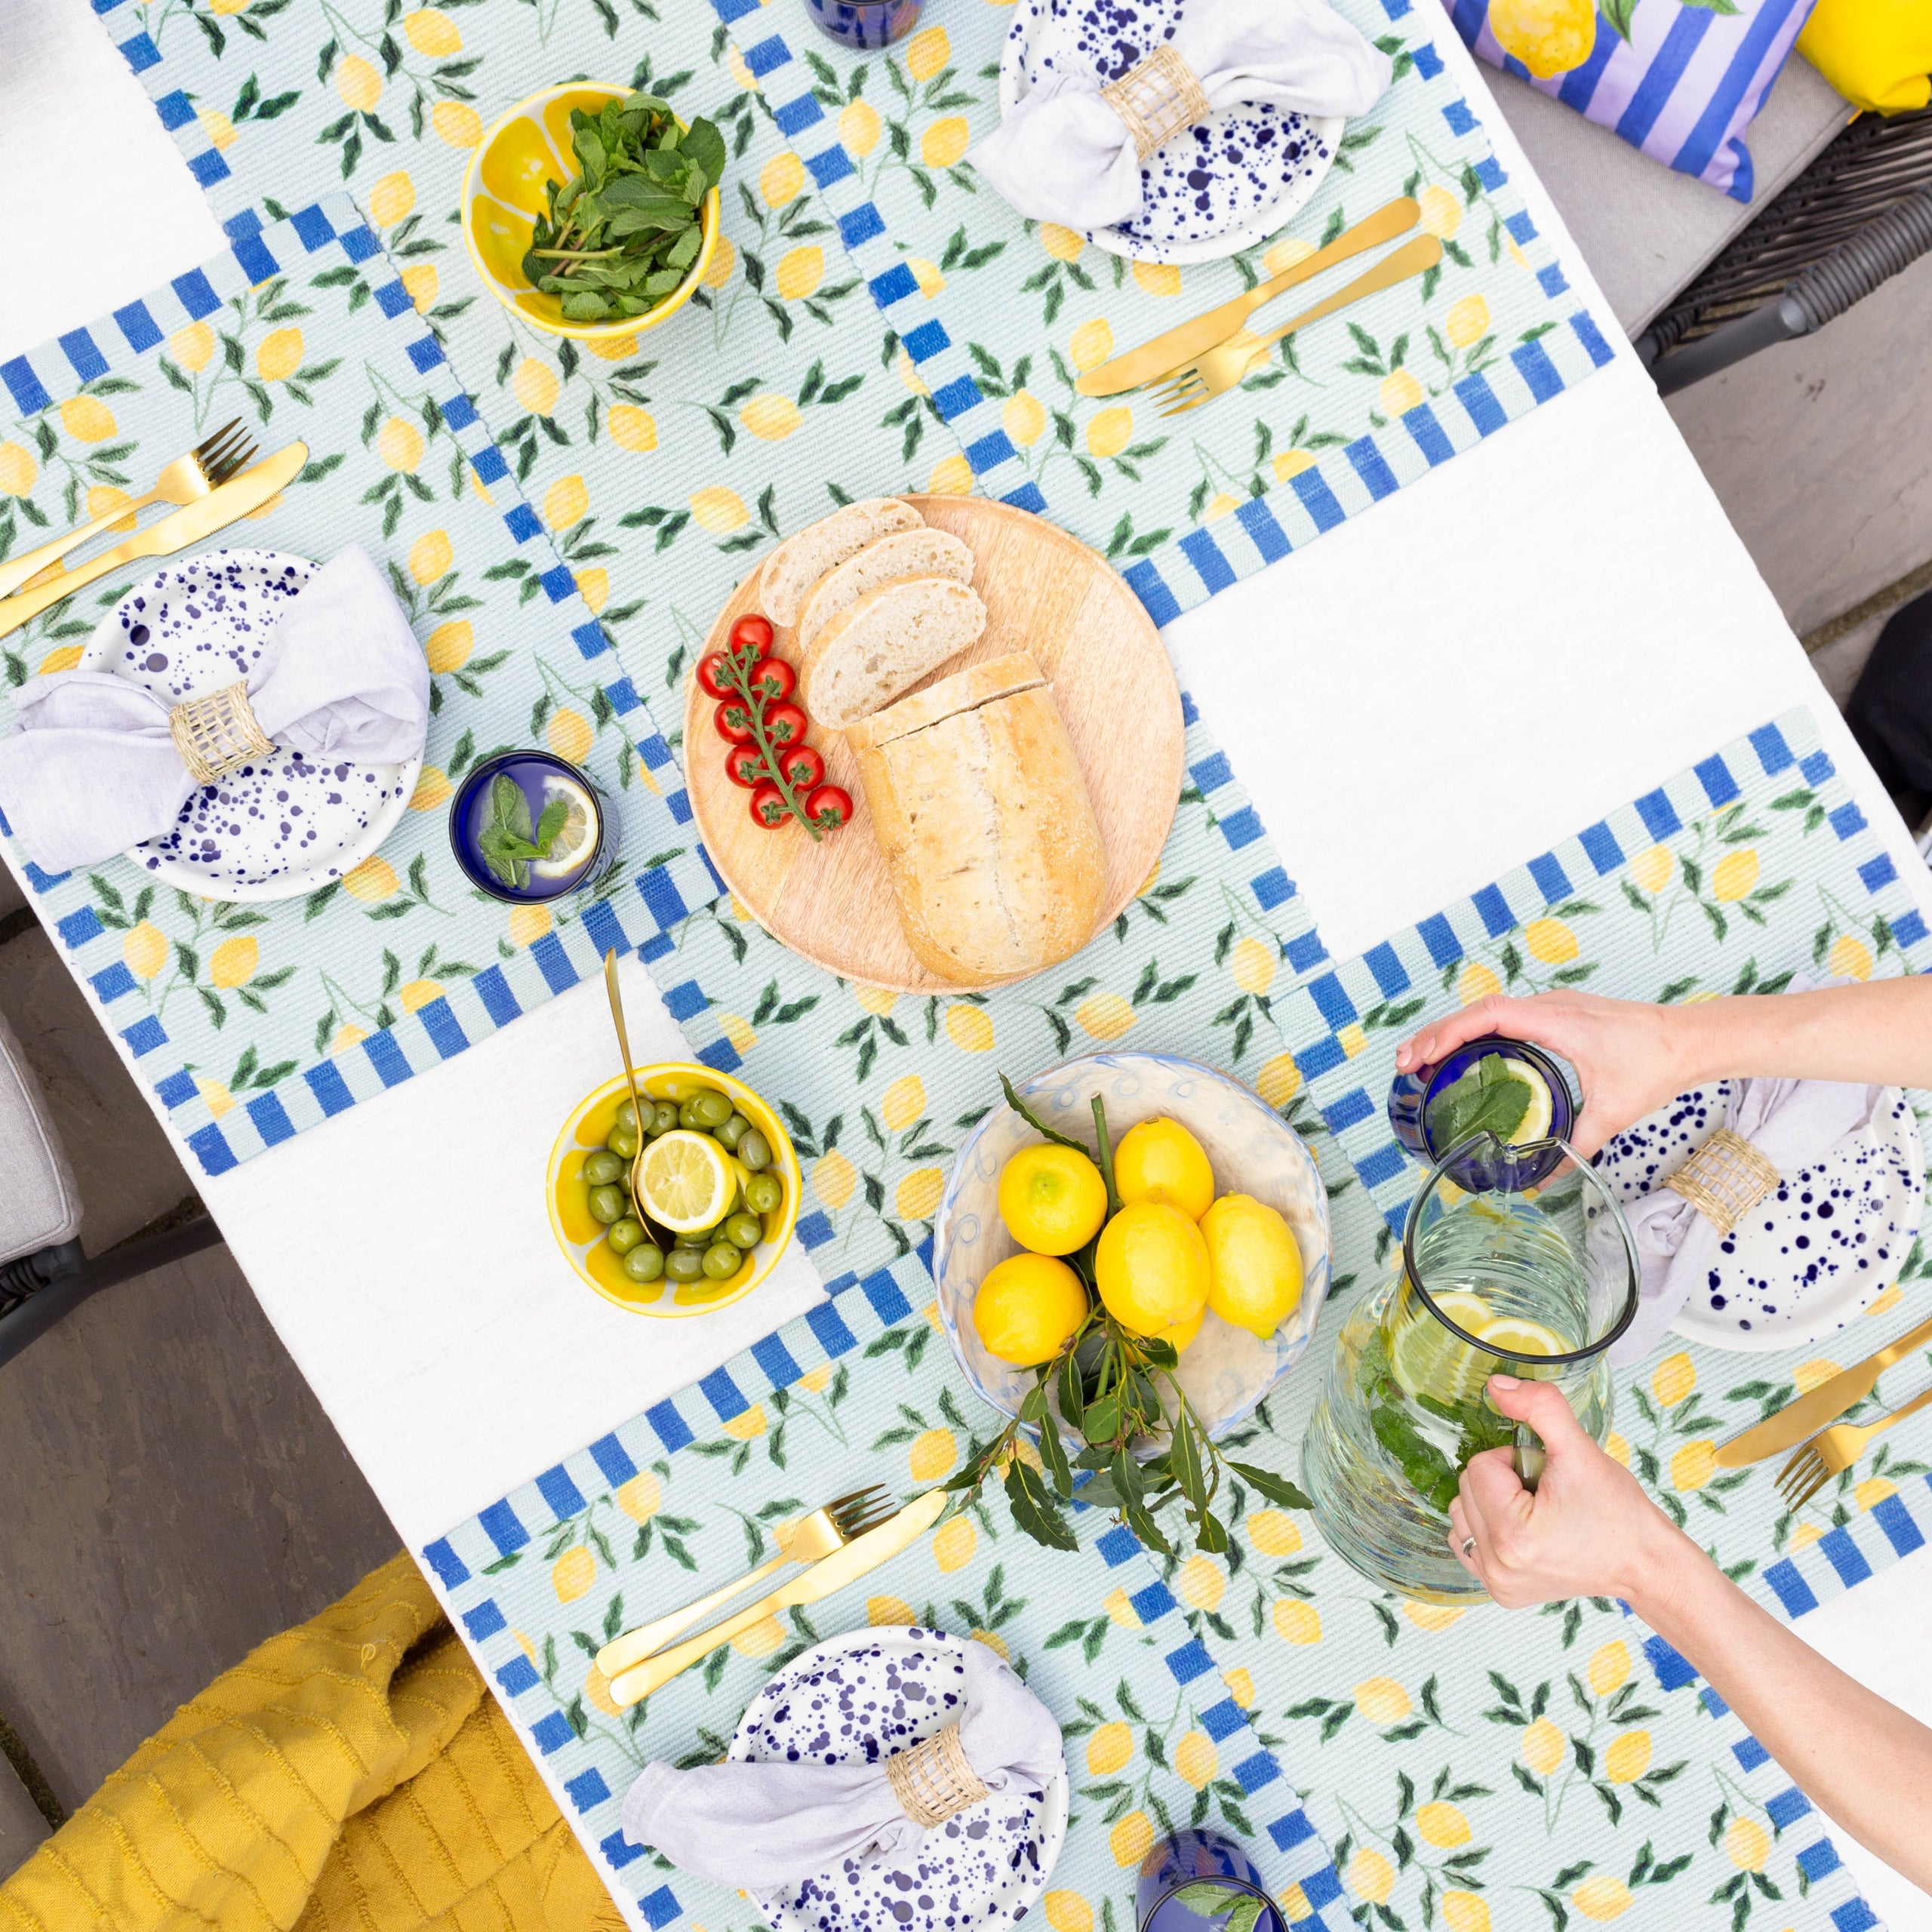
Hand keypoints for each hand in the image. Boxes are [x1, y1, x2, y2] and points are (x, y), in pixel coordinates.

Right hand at [1393, 990, 1700, 1157]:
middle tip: (1405, 1064)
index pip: (1488, 1015)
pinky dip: (1476, 1030)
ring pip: (1488, 1010)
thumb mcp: (1612, 1111)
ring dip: (1453, 1030)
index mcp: (1555, 1021)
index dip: (1449, 1033)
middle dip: (1436, 1034)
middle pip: (1477, 1010)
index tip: (1421, 1055)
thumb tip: (1545, 1180)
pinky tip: (1465, 1052)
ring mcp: (1553, 1007)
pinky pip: (1505, 1015)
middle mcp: (1549, 1006)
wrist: (1691, 1039)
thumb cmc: (1655, 1065)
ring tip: (1422, 1058)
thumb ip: (1577, 1146)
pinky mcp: (1558, 1014)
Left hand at [1448, 1376, 1687, 1609]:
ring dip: (1493, 1503)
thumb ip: (1540, 1406)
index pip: (1479, 1467)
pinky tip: (1525, 1530)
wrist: (1644, 1562)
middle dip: (1503, 1481)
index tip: (1546, 1477)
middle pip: (1466, 1489)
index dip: (1513, 1461)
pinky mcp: (1501, 1592)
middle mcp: (1498, 1566)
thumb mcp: (1581, 1449)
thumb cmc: (1618, 1511)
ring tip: (1537, 1513)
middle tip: (1546, 1496)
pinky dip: (1488, 1527)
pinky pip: (1467, 1541)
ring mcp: (1497, 1583)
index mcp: (1512, 1534)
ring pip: (1462, 1512)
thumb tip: (1496, 1385)